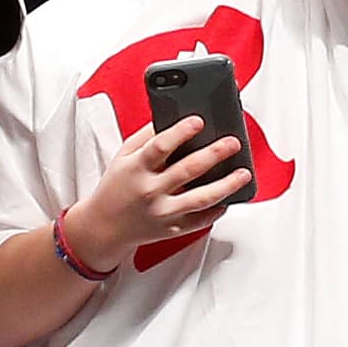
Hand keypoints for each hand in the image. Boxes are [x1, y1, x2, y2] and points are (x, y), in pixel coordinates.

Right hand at [66, 117, 248, 269]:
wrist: (103, 227)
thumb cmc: (117, 186)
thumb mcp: (123, 156)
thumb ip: (146, 136)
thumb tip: (172, 117)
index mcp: (136, 168)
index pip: (160, 147)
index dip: (180, 132)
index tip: (199, 121)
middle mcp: (149, 191)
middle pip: (187, 170)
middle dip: (213, 154)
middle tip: (233, 142)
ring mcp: (162, 213)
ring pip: (200, 199)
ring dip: (226, 185)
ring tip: (243, 173)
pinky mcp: (172, 229)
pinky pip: (200, 221)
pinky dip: (217, 209)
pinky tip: (230, 198)